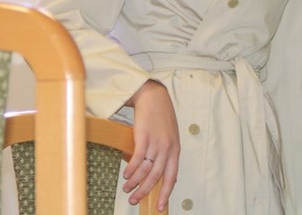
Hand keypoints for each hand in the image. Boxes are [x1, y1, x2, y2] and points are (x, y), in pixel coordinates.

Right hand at [122, 79, 179, 211]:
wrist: (154, 98)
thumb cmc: (160, 119)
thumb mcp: (169, 137)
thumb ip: (166, 155)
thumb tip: (161, 176)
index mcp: (175, 150)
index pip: (172, 176)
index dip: (166, 193)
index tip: (160, 207)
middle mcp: (168, 148)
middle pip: (157, 176)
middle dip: (145, 191)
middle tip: (134, 200)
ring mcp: (156, 142)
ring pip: (146, 169)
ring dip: (135, 181)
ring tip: (126, 188)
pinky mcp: (144, 136)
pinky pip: (138, 158)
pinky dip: (131, 169)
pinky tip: (126, 175)